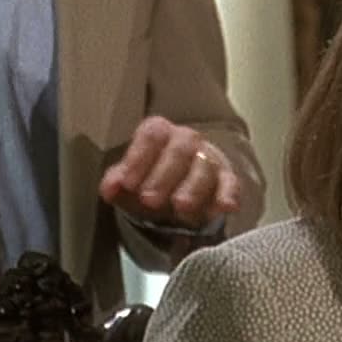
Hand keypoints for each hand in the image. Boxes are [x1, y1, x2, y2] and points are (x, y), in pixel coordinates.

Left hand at [97, 115, 241, 228]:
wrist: (180, 189)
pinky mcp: (227, 178)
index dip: (139, 158)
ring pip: (205, 165)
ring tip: (181, 208)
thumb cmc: (152, 180)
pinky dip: (228, 195)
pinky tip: (224, 207)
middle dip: (164, 175)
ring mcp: (209, 158)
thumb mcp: (132, 180)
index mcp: (160, 133)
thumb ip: (117, 182)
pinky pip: (231, 183)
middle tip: (150, 200)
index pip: (152, 135)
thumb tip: (109, 189)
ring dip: (193, 187)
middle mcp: (187, 140)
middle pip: (180, 149)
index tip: (128, 184)